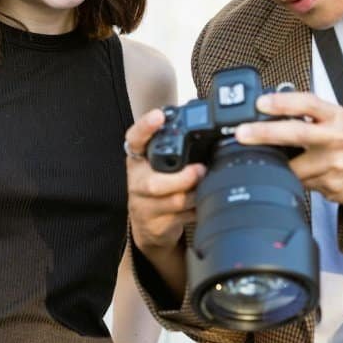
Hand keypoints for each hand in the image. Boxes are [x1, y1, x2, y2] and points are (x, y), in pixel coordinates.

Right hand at [125, 108, 204, 253]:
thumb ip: (175, 147)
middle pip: (153, 183)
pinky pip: (182, 218)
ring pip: (172, 202)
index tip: (158, 116)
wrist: (148, 223)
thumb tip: (205, 125)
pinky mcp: (156, 225)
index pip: (135, 139)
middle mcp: (137, 181)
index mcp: (138, 159)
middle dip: (181, 179)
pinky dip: (197, 211)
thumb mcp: (159, 164)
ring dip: (194, 195)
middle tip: (200, 170)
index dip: (145, 127)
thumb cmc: (158, 184)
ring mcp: (144, 206)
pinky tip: (204, 203)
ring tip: (207, 186)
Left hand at [235, 91, 342, 204]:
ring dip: (281, 165)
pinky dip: (296, 179)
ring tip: (286, 160)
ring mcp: (335, 165)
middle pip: (298, 134)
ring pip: (294, 167)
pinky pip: (302, 184)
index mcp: (335, 116)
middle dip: (266, 133)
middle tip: (242, 134)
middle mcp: (337, 139)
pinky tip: (307, 174)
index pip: (308, 103)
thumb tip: (265, 110)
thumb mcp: (333, 117)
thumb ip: (306, 112)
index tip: (260, 103)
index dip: (283, 102)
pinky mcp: (332, 186)